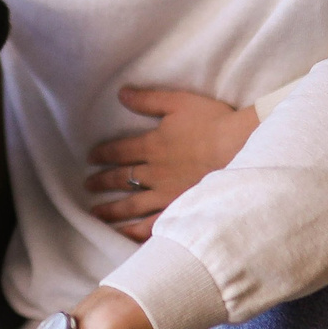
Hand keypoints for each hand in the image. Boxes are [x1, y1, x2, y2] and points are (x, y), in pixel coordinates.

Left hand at [86, 87, 258, 240]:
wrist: (240, 149)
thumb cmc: (212, 123)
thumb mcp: (178, 102)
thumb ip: (148, 100)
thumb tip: (121, 93)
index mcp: (152, 146)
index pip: (118, 151)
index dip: (102, 154)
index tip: (90, 158)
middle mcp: (153, 173)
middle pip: (120, 179)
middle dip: (101, 181)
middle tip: (87, 185)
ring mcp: (165, 195)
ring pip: (130, 206)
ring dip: (111, 210)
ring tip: (96, 214)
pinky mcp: (180, 210)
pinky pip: (153, 226)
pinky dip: (136, 232)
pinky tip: (125, 235)